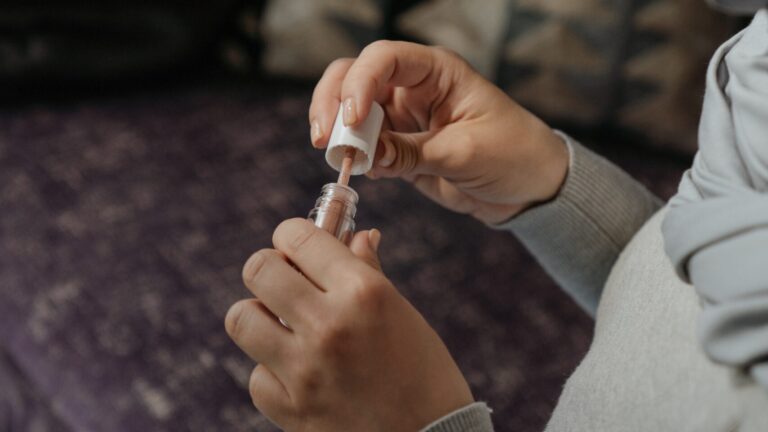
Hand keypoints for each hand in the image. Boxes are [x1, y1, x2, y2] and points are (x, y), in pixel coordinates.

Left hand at [225, 219, 472, 430]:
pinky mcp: (291, 410)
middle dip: (269, 267)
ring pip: (241, 318)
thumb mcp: (404, 314)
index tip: (297, 246)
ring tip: (282, 326)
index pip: (298, 236)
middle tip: (285, 281)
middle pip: (258, 269)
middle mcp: (329, 325)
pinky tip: (296, 372)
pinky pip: (256, 375)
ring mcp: (305, 370)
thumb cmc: (427, 375)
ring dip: (259, 316)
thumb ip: (369, 272)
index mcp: (363, 293)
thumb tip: (357, 235)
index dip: (292, 235)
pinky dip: (271, 371)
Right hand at [309, 40, 568, 223]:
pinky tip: (356, 170)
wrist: (530, 188)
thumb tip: (365, 155)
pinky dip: (352, 155)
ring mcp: (402, 116)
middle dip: (332, 102)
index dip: (360, 83)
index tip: (351, 119)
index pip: (385, 58)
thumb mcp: (464, 153)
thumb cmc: (514, 155)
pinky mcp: (397, 146)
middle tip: (325, 139)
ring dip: (337, 131)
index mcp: (438, 72)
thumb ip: (411, 153)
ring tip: (338, 157)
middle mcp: (414, 87)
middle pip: (353, 76)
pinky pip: (363, 144)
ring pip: (350, 110)